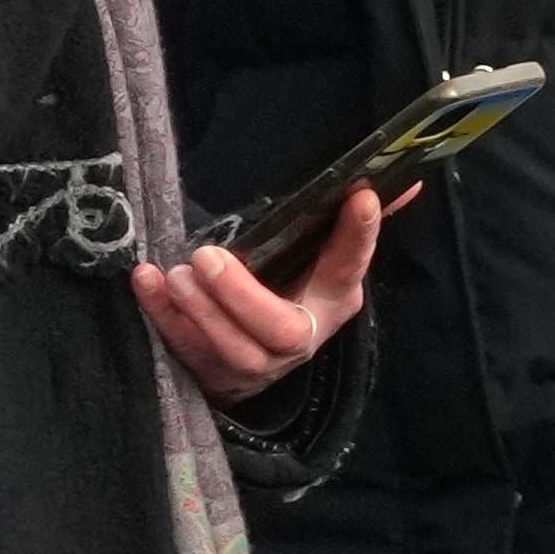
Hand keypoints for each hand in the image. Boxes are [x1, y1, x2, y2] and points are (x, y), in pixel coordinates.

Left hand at [134, 176, 377, 404]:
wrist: (256, 363)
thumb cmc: (291, 293)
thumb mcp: (325, 263)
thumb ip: (356, 225)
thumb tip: (408, 179)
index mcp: (334, 300)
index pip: (351, 267)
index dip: (358, 237)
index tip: (359, 198)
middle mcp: (302, 337)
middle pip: (281, 330)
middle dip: (242, 297)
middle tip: (207, 257)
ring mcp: (258, 364)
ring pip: (234, 349)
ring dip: (201, 312)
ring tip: (174, 274)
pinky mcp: (216, 374)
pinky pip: (187, 350)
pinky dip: (163, 317)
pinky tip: (146, 282)